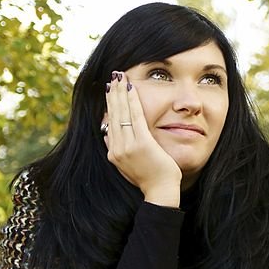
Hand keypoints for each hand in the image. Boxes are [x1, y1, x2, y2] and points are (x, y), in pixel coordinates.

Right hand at [104, 71, 181, 206]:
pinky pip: (135, 116)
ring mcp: (127, 146)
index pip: (109, 124)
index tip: (109, 91)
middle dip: (112, 94)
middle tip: (112, 77)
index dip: (109, 105)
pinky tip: (131, 88)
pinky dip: (132, 100)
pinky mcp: (141, 143)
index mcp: (113, 153)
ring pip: (121, 113)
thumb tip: (108, 136)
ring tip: (119, 77)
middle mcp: (116, 149)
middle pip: (112, 115)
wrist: (160, 191)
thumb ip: (119, 150)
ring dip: (120, 92)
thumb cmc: (150, 179)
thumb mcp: (127, 165)